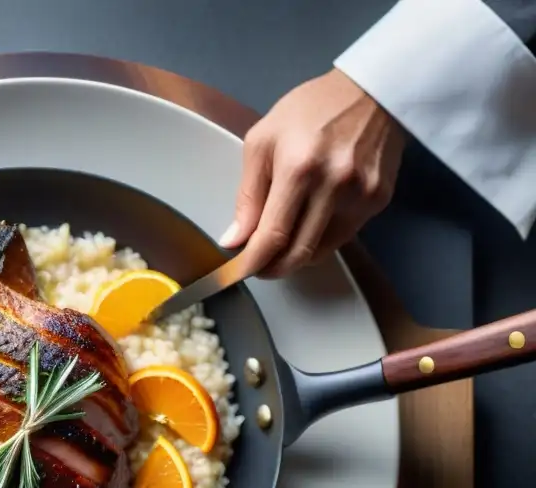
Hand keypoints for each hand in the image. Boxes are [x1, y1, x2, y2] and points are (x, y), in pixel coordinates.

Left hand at [219, 68, 407, 277]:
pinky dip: (321, 238)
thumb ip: (248, 195)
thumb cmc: (310, 110)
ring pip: (322, 250)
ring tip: (282, 240)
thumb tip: (234, 240)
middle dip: (273, 268)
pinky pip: (343, 236)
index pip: (273, 236)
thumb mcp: (263, 141)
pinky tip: (310, 221)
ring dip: (296, 255)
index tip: (241, 271)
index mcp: (299, 169)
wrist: (372, 89)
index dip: (254, 262)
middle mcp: (335, 186)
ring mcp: (362, 196)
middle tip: (258, 265)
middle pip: (299, 253)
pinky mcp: (379, 200)